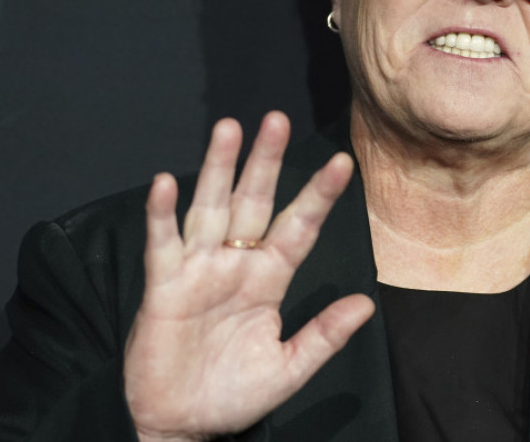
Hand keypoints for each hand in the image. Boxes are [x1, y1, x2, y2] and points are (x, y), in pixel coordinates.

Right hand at [123, 113, 374, 441]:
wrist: (180, 427)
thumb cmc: (232, 395)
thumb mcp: (288, 368)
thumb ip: (324, 335)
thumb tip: (367, 303)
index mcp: (269, 278)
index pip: (299, 227)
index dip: (318, 195)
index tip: (343, 163)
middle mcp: (235, 264)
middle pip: (253, 202)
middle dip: (265, 161)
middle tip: (277, 119)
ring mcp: (198, 270)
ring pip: (210, 208)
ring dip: (218, 169)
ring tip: (228, 128)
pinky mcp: (163, 286)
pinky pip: (163, 244)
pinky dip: (162, 214)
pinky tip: (166, 182)